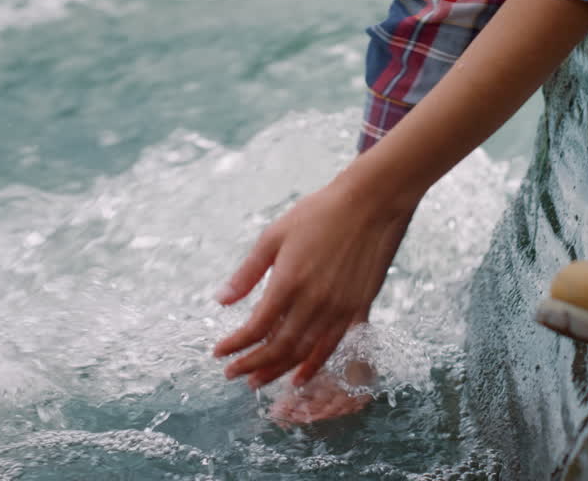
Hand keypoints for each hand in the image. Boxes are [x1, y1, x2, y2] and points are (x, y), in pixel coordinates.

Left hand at [212, 176, 414, 388]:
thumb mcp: (273, 236)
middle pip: (277, 347)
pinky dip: (312, 366)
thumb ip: (247, 273)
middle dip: (251, 364)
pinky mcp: (355, 308)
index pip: (256, 327)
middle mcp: (313, 301)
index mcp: (288, 281)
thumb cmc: (318, 214)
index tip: (218, 352)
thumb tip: (221, 300)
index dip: (235, 345)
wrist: (369, 205)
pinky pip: (330, 347)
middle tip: (232, 374)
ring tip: (257, 382)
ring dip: (277, 371)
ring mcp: (336, 308)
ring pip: (303, 352)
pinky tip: (298, 378)